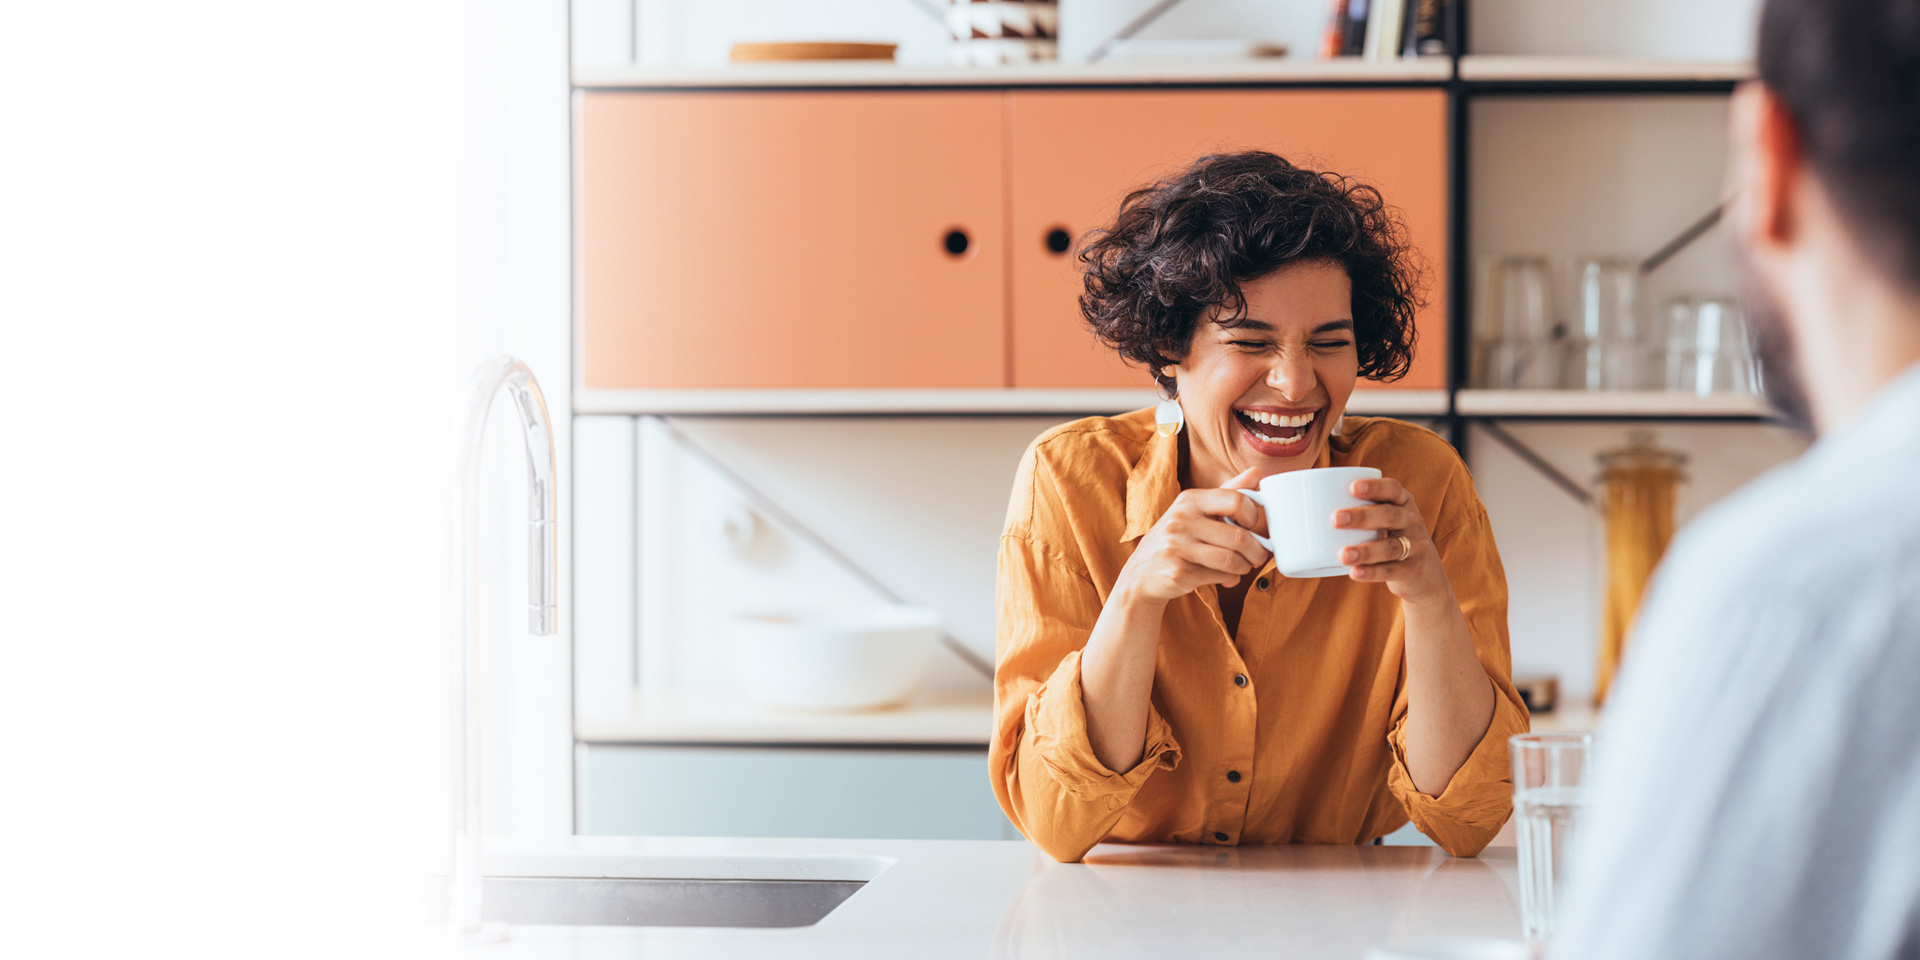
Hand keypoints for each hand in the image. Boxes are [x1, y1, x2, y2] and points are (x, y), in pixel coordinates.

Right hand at [1114, 467, 1270, 605]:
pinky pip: (1220, 577)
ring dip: (1246, 567)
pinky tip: (1227, 577)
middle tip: (1259, 555)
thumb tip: (1257, 473)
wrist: (1141, 573)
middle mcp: (1181, 520)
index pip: (1236, 500)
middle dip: (1257, 550)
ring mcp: (1177, 547)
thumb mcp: (1196, 510)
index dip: (1253, 515)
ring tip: (1244, 566)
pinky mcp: (1179, 572)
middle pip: (1239, 536)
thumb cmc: (1177, 538)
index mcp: (1189, 499)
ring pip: (1232, 560)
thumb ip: (1228, 491)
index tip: (1252, 525)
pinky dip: (1230, 579)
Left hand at [1333, 476, 1449, 605]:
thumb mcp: (1382, 522)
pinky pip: (1391, 571)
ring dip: (1365, 550)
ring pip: (1391, 547)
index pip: (1393, 489)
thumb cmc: (1388, 539)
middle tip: (1334, 519)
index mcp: (1403, 503)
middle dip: (1362, 516)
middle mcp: (1412, 522)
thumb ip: (1356, 512)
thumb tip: (1297, 512)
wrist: (1424, 575)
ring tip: (1342, 555)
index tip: (1351, 487)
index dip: (1375, 487)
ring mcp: (1416, 547)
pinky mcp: (1412, 571)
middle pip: (1390, 516)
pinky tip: (1354, 573)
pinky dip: (1372, 572)